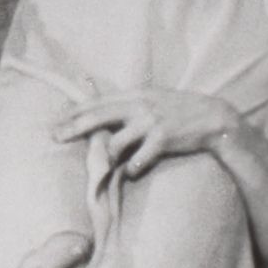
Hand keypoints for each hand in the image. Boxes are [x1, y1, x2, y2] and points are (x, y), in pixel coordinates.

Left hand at [55, 88, 240, 179]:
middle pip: (98, 116)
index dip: (74, 110)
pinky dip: (132, 168)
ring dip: (106, 157)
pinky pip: (138, 159)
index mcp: (135, 95)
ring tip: (103, 165)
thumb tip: (101, 116)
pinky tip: (132, 171)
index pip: (97, 102)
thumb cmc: (178, 112)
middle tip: (54, 136)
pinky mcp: (163, 139)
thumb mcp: (153, 101)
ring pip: (115, 142)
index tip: (55, 119)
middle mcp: (140, 106)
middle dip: (74, 127)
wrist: (213, 118)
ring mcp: (151, 122)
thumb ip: (129, 107)